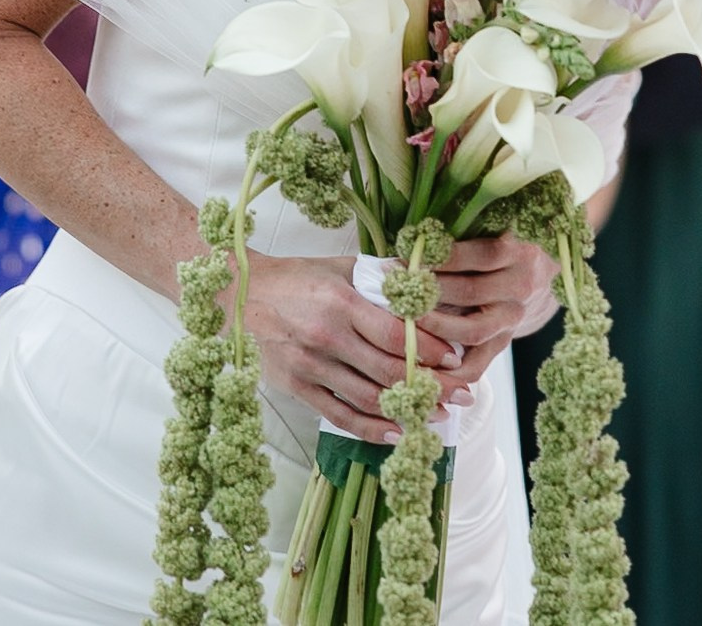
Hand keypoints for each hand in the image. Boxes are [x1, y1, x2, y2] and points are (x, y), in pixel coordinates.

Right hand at [241, 253, 470, 442]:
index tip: (454, 359)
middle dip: (430, 385)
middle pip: (387, 370)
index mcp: (340, 303)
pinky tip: (395, 434)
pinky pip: (339, 415)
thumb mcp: (339, 267)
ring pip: (367, 398)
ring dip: (406, 411)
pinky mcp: (297, 388)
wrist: (241, 296)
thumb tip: (424, 277)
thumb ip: (381, 275)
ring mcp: (310, 367)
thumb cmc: (296, 279)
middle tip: (461, 394)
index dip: (427, 349)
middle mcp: (326, 337)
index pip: (394, 334)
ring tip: (437, 415)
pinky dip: (370, 430)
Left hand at [418, 236, 560, 385]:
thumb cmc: (501, 250)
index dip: (441, 256)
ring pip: (471, 330)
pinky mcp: (502, 345)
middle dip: (428, 290)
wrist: (539, 282)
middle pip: (470, 291)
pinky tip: (420, 363)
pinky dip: (446, 370)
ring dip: (432, 326)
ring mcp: (512, 320)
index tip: (408, 255)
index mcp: (519, 254)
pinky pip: (475, 366)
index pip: (480, 255)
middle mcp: (520, 288)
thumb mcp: (493, 234)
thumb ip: (462, 236)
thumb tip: (413, 244)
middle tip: (395, 288)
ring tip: (403, 318)